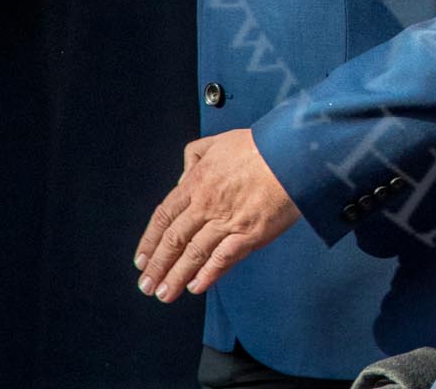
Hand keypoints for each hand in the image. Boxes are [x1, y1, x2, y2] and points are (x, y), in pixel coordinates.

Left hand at [134, 129, 300, 302]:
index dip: (149, 241)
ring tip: (165, 294)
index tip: (141, 259)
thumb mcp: (220, 141)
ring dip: (176, 276)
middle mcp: (207, 204)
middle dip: (157, 266)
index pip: (164, 216)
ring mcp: (228, 220)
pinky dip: (208, 274)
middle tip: (147, 285)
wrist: (294, 152)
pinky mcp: (250, 233)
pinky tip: (197, 286)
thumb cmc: (262, 146)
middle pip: (174, 240)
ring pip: (193, 253)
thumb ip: (196, 155)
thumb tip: (183, 176)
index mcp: (198, 182)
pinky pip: (223, 258)